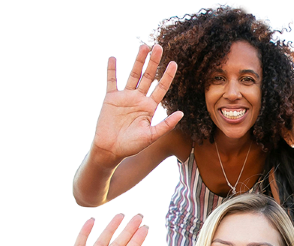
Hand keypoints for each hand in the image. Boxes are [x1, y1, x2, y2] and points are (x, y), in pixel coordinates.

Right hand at [91, 44, 183, 165]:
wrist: (111, 150)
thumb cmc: (132, 146)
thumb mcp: (152, 135)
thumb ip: (166, 124)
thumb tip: (182, 113)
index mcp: (149, 107)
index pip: (161, 88)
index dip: (167, 76)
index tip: (174, 63)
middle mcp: (138, 99)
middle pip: (148, 77)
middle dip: (154, 62)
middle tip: (160, 47)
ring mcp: (125, 97)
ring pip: (132, 75)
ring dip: (138, 61)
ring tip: (144, 47)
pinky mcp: (111, 98)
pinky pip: (111, 81)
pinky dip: (111, 70)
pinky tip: (113, 58)